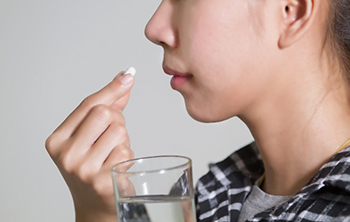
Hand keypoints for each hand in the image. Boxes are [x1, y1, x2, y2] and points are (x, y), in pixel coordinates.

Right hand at [45, 72, 134, 221]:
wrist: (95, 204)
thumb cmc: (94, 166)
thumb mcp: (91, 137)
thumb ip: (107, 107)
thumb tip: (123, 79)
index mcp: (58, 139)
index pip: (88, 104)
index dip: (111, 89)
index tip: (128, 76)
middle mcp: (66, 154)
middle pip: (104, 113)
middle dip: (117, 120)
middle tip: (114, 134)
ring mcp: (83, 169)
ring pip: (119, 131)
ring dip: (123, 140)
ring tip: (114, 154)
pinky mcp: (102, 181)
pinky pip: (126, 152)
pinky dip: (127, 155)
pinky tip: (118, 167)